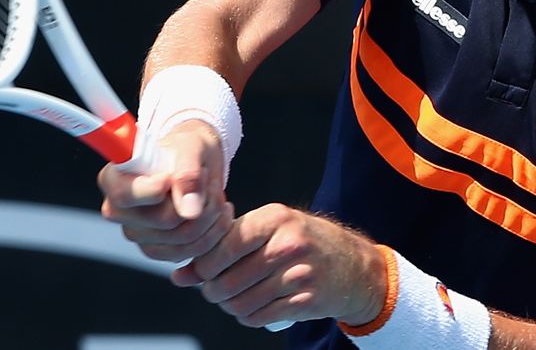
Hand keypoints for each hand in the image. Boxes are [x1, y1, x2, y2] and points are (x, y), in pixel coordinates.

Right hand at [96, 119, 232, 261]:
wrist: (196, 162)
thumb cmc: (187, 148)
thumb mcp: (191, 148)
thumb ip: (188, 175)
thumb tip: (188, 211)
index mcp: (113, 179)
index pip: (125, 195)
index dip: (154, 191)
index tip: (172, 178)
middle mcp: (118, 210)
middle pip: (164, 221)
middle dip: (199, 202)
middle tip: (209, 181)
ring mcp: (136, 233)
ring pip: (182, 240)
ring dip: (210, 218)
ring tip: (215, 194)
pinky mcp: (155, 249)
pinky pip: (188, 253)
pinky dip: (211, 234)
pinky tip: (215, 214)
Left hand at [172, 203, 385, 328]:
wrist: (355, 266)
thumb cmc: (306, 243)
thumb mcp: (271, 230)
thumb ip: (226, 246)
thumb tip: (180, 276)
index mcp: (275, 218)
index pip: (223, 246)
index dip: (205, 265)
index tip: (205, 270)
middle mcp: (288, 244)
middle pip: (227, 279)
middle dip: (213, 290)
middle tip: (215, 289)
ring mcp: (299, 274)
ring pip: (240, 302)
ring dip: (229, 306)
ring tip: (233, 299)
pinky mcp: (306, 301)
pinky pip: (259, 317)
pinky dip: (248, 317)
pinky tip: (251, 308)